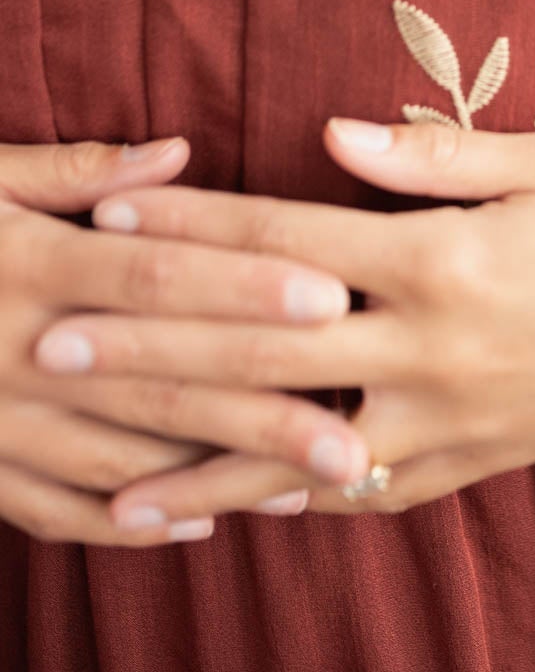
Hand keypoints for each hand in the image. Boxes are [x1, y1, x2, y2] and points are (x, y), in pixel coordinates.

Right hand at [0, 136, 371, 545]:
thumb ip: (73, 172)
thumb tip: (178, 153)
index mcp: (30, 262)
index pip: (158, 276)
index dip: (245, 288)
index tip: (332, 299)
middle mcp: (17, 349)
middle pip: (159, 386)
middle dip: (263, 416)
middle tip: (356, 439)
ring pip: (119, 463)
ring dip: (218, 481)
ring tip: (306, 489)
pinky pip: (52, 511)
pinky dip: (126, 526)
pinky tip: (201, 525)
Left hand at [33, 121, 534, 528]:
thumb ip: (435, 154)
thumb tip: (329, 135)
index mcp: (447, 256)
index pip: (287, 237)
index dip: (192, 222)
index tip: (111, 211)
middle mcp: (435, 347)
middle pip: (264, 348)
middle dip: (151, 345)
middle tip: (56, 343)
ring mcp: (453, 418)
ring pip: (301, 447)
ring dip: (200, 462)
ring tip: (111, 480)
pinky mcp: (478, 459)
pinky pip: (372, 492)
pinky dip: (298, 502)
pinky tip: (241, 511)